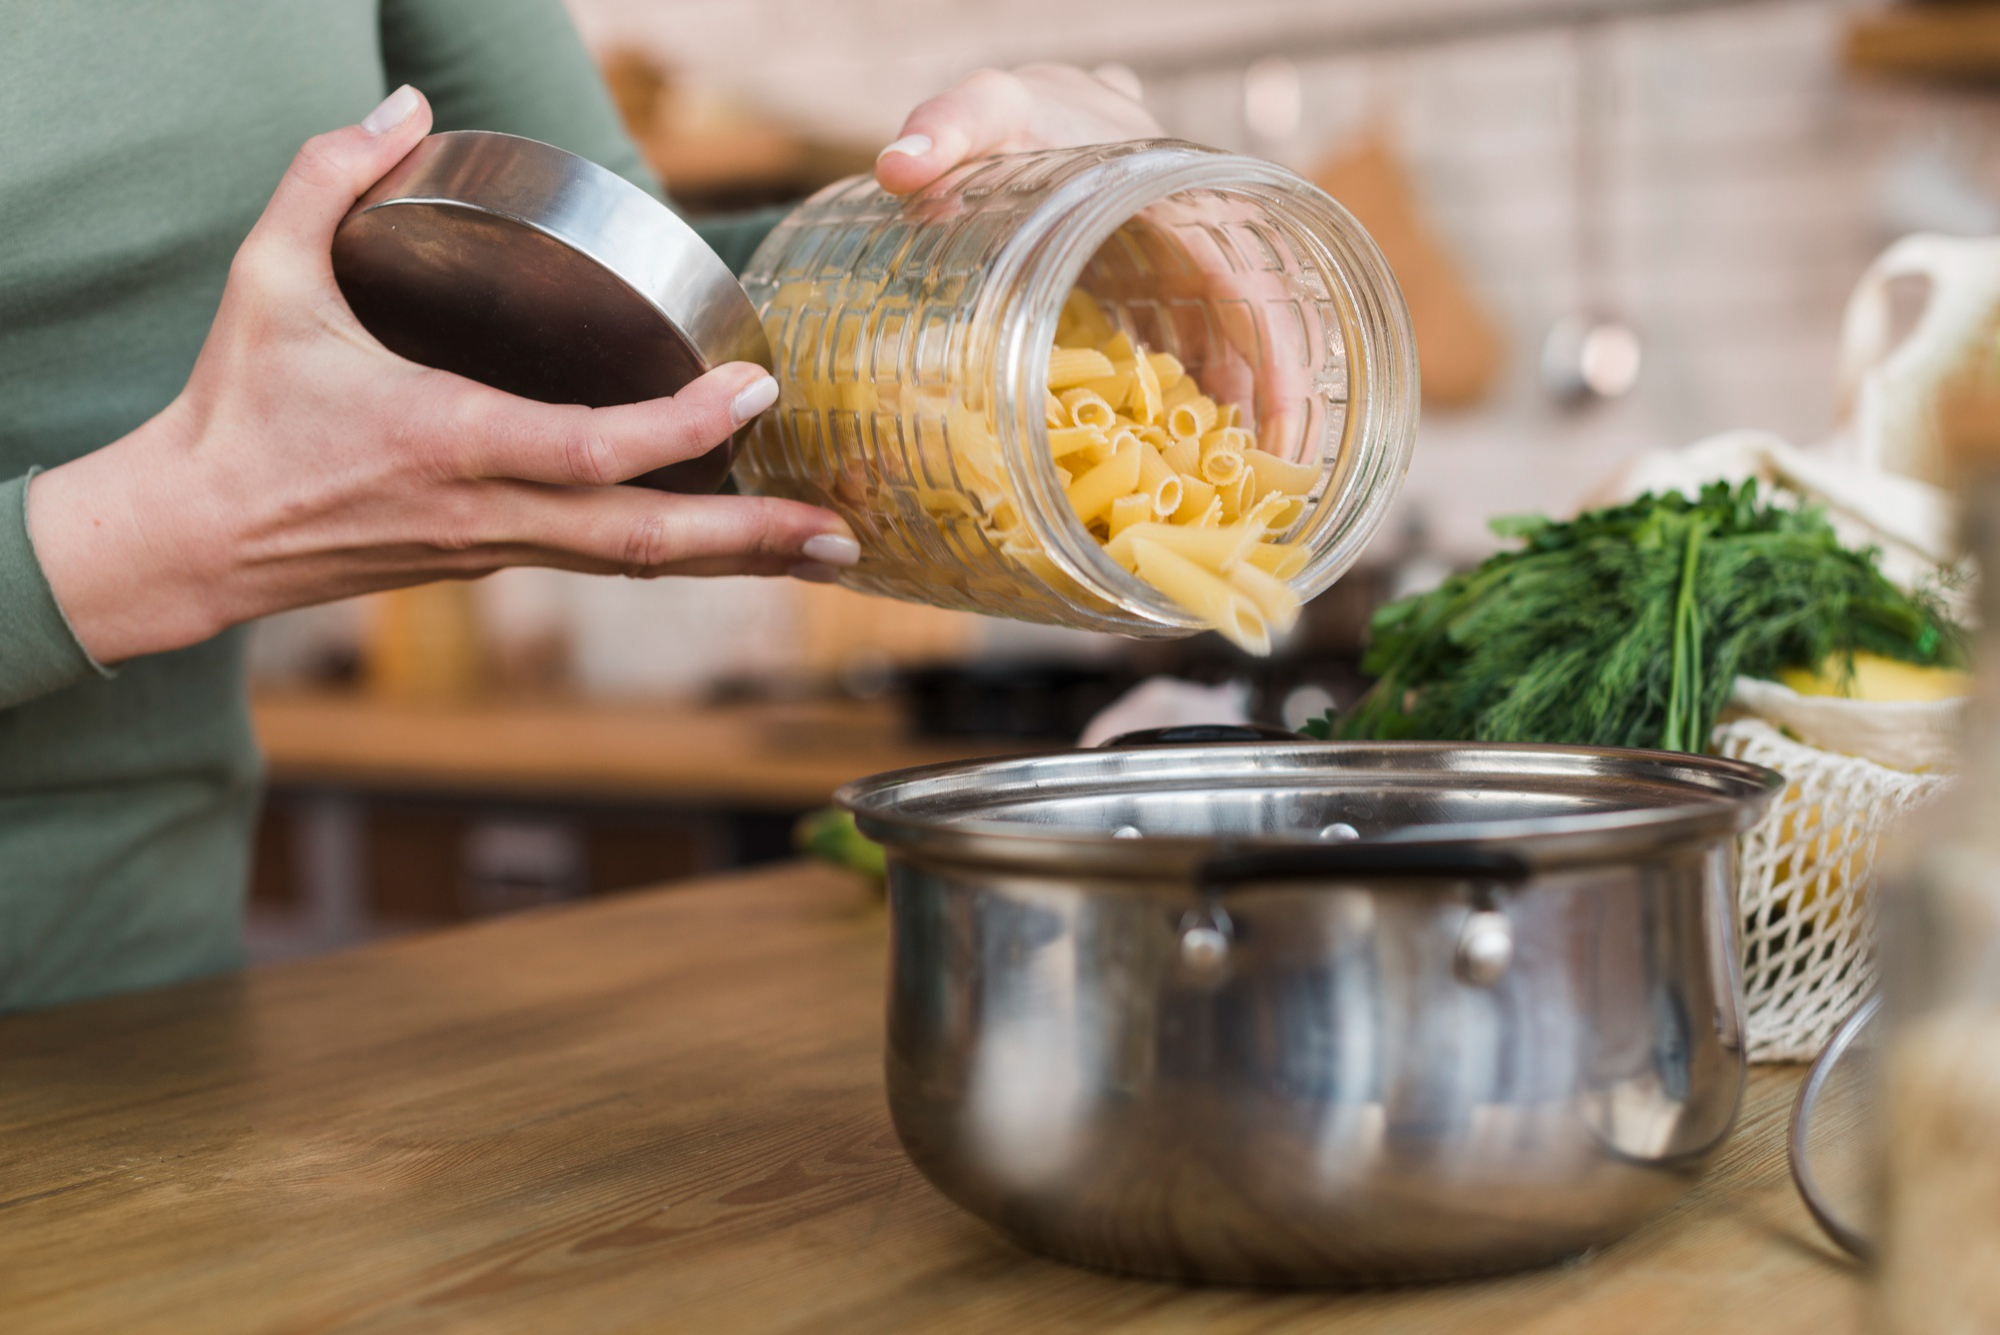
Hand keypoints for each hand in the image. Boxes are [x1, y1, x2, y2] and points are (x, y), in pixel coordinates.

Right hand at [27, 86, 856, 666]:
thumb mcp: (267, 282)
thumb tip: (402, 106)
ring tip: (826, 546)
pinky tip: (737, 538)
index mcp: (443, 440)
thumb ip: (327, 180)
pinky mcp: (492, 560)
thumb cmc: (236, 412)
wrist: (194, 539)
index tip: (754, 389)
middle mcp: (485, 511)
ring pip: (632, 564)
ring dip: (733, 559)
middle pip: (641, 541)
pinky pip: (603, 559)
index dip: (680, 428)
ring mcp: (495, 548)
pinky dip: (678, 553)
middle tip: (841, 528)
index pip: (589, 449)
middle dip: (747, 539)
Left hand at [876, 69, 1321, 463]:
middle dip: (1266, 402)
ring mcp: (1167, 277)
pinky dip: (1186, 409)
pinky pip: (1179, 360)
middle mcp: (1188, 242)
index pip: (1249, 282)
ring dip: (1230, 416)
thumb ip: (950, 124)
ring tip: (1227, 490)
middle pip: (1249, 329)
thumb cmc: (1017, 110)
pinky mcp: (1139, 305)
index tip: (1280, 417)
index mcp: (1179, 197)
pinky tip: (1179, 463)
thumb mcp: (990, 107)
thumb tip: (901, 167)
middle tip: (1265, 475)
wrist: (1021, 112)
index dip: (1276, 353)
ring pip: (1220, 352)